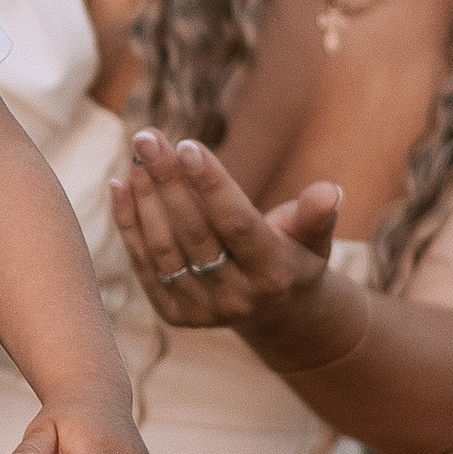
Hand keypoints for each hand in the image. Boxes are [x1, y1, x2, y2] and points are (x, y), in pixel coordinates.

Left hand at [111, 130, 344, 333]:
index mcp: (274, 276)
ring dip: (145, 198)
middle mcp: (236, 299)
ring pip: (163, 249)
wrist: (276, 312)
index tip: (188, 145)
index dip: (212, 186)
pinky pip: (144, 264)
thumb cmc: (295, 255)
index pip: (237, 225)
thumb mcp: (314, 236)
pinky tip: (122, 184)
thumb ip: (316, 214)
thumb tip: (330, 191)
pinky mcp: (174, 315)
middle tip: (148, 138)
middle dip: (167, 181)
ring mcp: (202, 311)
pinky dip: (129, 224)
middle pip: (193, 234)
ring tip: (138, 154)